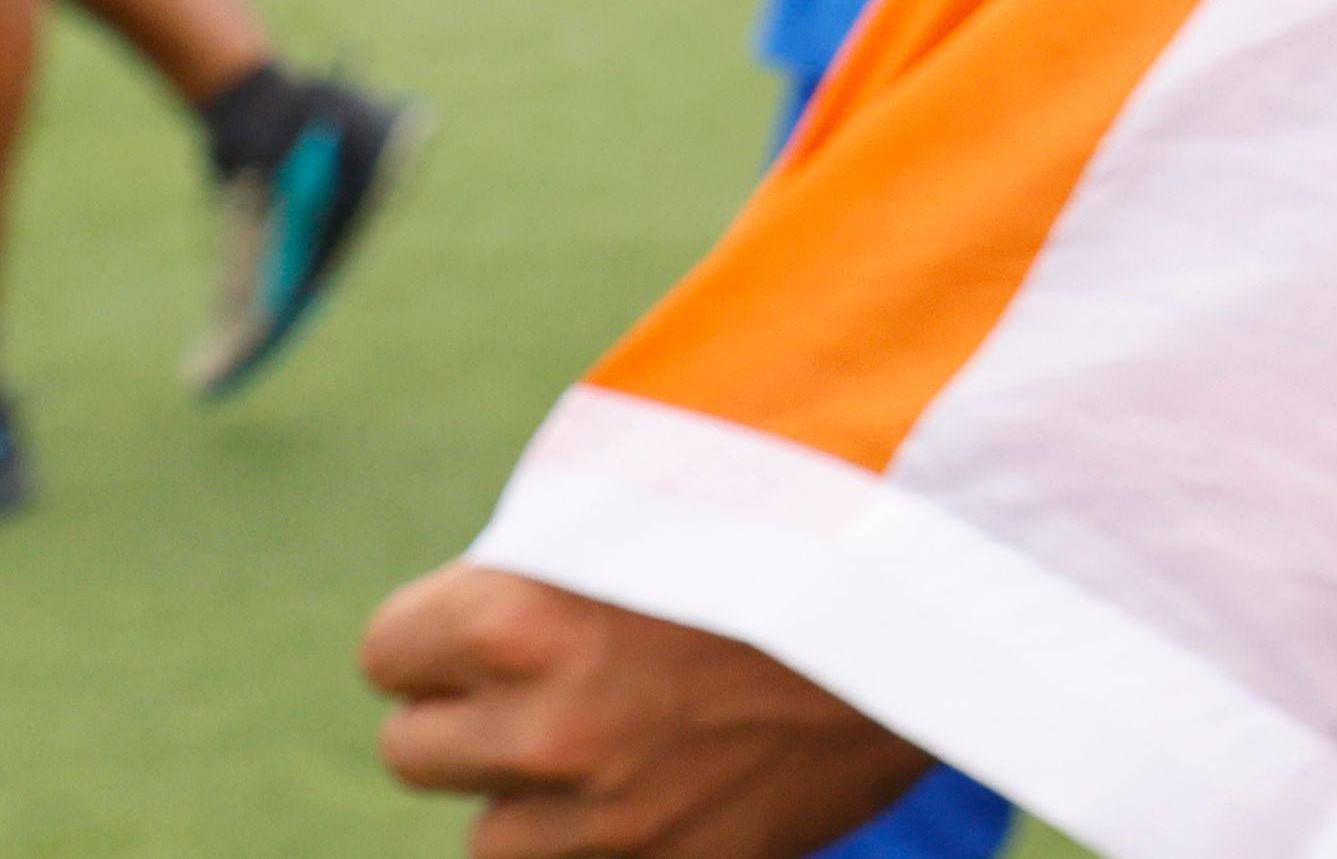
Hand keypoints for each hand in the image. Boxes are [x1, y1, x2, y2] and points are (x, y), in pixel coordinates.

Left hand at [358, 564, 935, 858]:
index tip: (493, 625)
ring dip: (531, 798)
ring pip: (490, 836)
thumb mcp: (654, 511)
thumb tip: (469, 610)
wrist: (947, 615)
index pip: (388, 652)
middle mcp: (548, 727)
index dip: (439, 636)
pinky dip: (601, 844)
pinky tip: (666, 785)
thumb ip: (548, 563)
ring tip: (616, 739)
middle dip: (472, 718)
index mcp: (521, 615)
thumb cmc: (800, 527)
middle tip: (554, 681)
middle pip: (415, 752)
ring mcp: (607, 821)